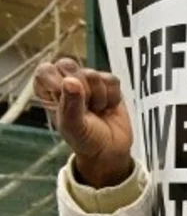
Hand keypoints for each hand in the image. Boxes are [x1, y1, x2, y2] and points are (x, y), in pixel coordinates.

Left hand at [33, 58, 133, 188]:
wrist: (110, 150)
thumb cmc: (85, 140)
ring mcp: (89, 82)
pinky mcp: (109, 85)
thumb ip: (71, 104)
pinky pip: (112, 81)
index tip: (63, 97)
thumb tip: (71, 81)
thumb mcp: (73, 126)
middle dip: (80, 89)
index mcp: (49, 91)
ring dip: (98, 97)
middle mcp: (67, 82)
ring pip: (93, 74)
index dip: (55, 81)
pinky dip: (112, 97)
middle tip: (84, 108)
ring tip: (97, 111)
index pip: (45, 70)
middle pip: (69, 65)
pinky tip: (108, 107)